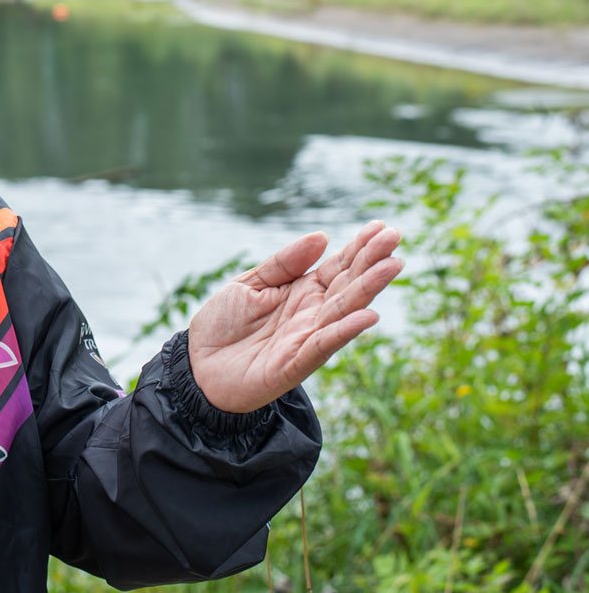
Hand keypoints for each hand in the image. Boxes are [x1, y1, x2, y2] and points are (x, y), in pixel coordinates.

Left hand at [186, 221, 402, 413]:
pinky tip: (369, 315)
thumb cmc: (223, 324)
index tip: (381, 227)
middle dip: (372, 261)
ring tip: (392, 265)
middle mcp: (312, 314)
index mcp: (302, 291)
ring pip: (344, 312)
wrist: (196, 365)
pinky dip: (345, 331)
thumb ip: (283, 263)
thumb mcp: (248, 283)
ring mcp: (306, 339)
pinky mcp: (294, 365)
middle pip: (349, 285)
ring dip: (369, 290)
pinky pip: (323, 345)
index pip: (338, 267)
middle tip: (396, 236)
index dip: (359, 247)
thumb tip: (322, 236)